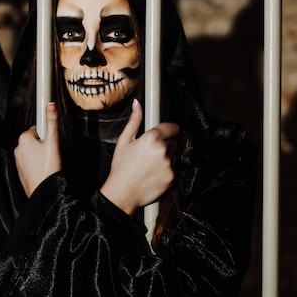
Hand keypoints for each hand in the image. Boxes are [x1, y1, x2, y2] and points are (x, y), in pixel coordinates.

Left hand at [14, 102, 61, 196]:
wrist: (43, 191)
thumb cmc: (48, 167)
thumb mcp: (53, 142)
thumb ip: (52, 122)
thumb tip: (50, 105)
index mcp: (24, 138)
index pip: (38, 128)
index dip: (47, 134)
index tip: (51, 142)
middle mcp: (18, 147)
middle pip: (35, 140)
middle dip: (44, 144)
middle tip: (52, 153)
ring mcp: (18, 160)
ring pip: (33, 151)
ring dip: (40, 154)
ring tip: (49, 163)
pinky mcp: (20, 170)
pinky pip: (30, 162)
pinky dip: (37, 164)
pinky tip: (44, 169)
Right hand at [100, 99, 179, 215]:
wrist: (122, 193)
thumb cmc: (121, 167)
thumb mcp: (124, 141)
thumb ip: (134, 120)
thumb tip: (137, 103)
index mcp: (152, 138)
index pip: (172, 127)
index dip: (167, 130)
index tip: (164, 134)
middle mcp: (163, 150)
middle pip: (173, 142)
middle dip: (164, 146)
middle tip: (149, 154)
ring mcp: (169, 164)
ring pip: (174, 156)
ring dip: (166, 159)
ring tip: (150, 166)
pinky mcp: (173, 177)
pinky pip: (174, 169)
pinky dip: (167, 171)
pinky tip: (153, 174)